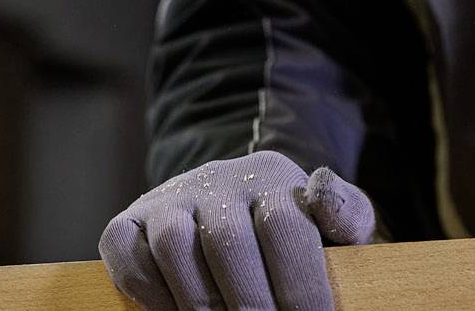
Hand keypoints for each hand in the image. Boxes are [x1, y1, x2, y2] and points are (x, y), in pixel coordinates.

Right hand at [99, 150, 375, 310]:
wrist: (230, 206)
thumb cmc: (290, 233)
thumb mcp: (331, 221)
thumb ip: (345, 214)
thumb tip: (323, 194)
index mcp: (274, 177)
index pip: (285, 226)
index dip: (301, 285)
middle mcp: (219, 179)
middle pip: (227, 239)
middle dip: (251, 301)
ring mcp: (172, 198)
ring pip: (176, 245)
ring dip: (200, 301)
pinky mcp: (129, 221)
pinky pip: (129, 253)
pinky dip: (149, 290)